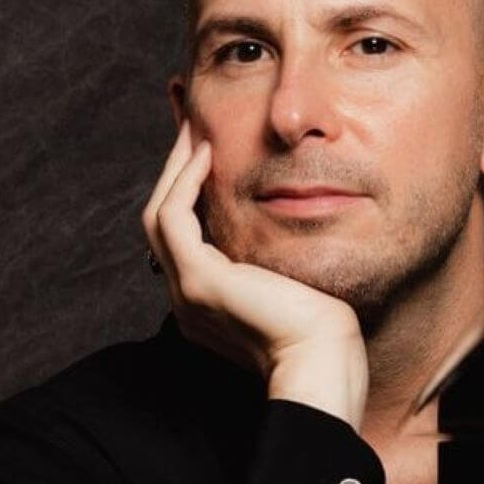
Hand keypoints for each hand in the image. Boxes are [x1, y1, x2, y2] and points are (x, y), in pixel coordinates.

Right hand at [142, 122, 368, 427]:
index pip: (185, 233)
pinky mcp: (197, 280)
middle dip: (174, 168)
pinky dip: (185, 181)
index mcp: (206, 302)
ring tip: (194, 127)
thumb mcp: (295, 282)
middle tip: (189, 122)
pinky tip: (207, 153)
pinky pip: (173, 217)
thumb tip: (295, 215)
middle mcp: (187, 296)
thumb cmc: (324, 331)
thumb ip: (279, 258)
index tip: (207, 146)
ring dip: (175, 166)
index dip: (189, 187)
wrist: (323, 362)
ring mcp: (186, 291)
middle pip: (163, 218)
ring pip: (159, 213)